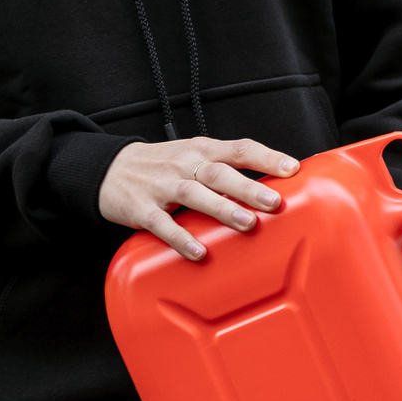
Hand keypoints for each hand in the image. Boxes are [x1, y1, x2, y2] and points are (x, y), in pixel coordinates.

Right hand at [99, 137, 298, 262]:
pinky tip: (199, 252)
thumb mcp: (193, 155)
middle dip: (249, 187)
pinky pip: (163, 225)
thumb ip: (226, 166)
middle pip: (220, 173)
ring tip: (247, 223)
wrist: (109, 169)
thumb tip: (270, 184)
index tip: (292, 168)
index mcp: (201, 149)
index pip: (239, 148)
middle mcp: (184, 165)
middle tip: (274, 202)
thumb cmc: (162, 164)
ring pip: (195, 195)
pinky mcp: (142, 209)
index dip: (266, 157)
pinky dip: (182, 239)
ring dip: (223, 208)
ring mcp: (162, 186)